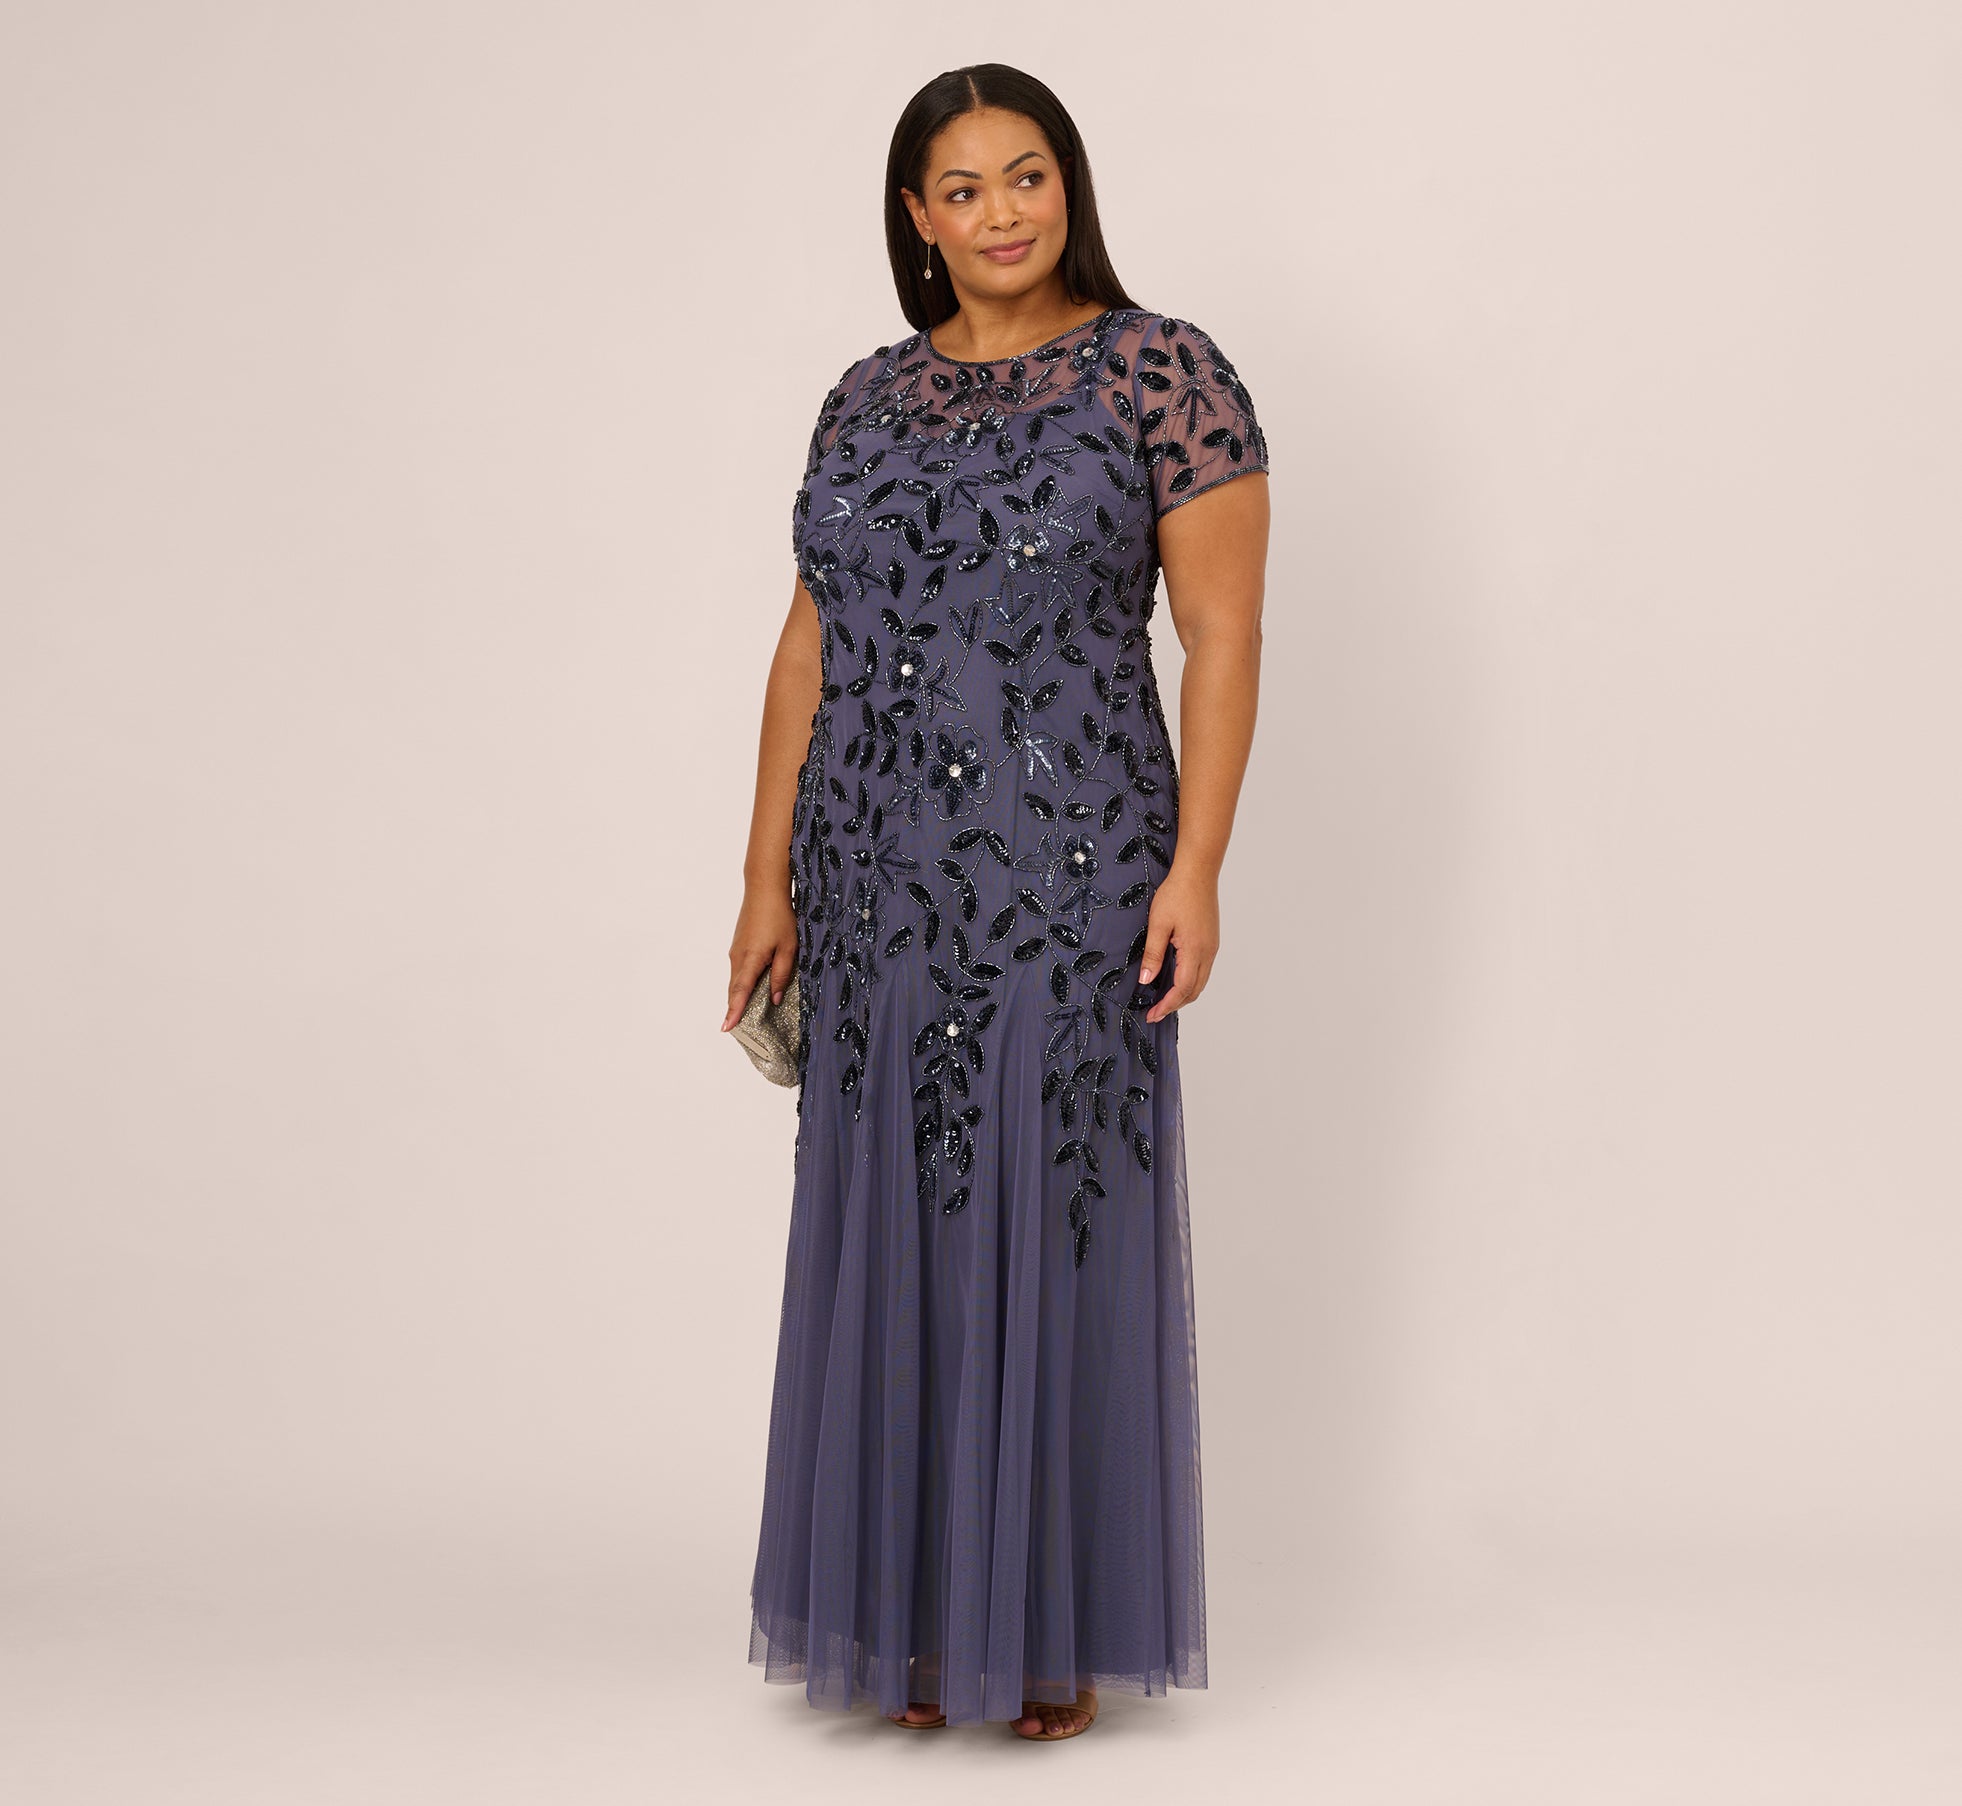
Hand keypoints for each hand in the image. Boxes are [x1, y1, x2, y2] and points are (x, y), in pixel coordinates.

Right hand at [722, 882, 799, 1032]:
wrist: (764, 888)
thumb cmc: (779, 916)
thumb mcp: (789, 948)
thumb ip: (781, 975)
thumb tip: (775, 998)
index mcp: (751, 960)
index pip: (740, 992)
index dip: (734, 1012)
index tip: (726, 1028)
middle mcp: (737, 958)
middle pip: (735, 990)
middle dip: (735, 1009)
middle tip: (738, 1030)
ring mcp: (735, 951)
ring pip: (736, 980)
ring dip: (740, 996)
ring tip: (746, 1015)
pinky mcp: (738, 945)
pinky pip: (739, 970)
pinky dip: (743, 983)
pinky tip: (753, 989)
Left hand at [1137, 864, 1219, 1023]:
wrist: (1198, 872)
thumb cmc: (1177, 893)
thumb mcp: (1158, 924)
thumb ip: (1153, 954)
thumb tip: (1145, 980)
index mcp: (1195, 951)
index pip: (1182, 989)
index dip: (1167, 1005)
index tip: (1152, 1015)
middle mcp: (1208, 952)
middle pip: (1194, 990)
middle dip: (1175, 1004)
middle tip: (1154, 1012)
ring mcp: (1212, 947)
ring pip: (1200, 981)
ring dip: (1183, 993)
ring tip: (1162, 999)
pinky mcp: (1210, 940)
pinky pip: (1202, 969)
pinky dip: (1189, 980)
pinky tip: (1174, 977)